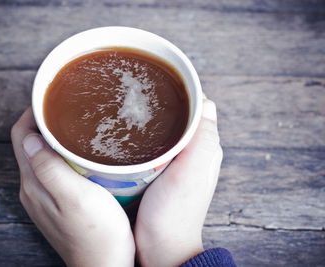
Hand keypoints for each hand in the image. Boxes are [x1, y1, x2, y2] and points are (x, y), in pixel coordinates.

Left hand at [11, 108, 134, 266]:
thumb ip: (49, 168)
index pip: (21, 136)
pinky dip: (61, 154)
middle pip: (29, 144)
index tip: (53, 98)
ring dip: (53, 137)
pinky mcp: (57, 202)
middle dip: (43, 122)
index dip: (32, 113)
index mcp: (33, 183)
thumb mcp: (75, 197)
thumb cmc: (97, 233)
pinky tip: (79, 152)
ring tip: (75, 125)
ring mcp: (44, 196)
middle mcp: (33, 188)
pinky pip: (52, 169)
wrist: (105, 265)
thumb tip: (30, 137)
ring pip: (40, 156)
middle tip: (68, 108)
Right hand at [134, 99, 222, 266]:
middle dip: (164, 102)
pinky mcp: (157, 172)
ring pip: (165, 129)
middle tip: (140, 93)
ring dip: (152, 119)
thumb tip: (203, 99)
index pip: (198, 106)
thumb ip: (202, 137)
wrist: (159, 245)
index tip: (160, 80)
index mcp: (206, 148)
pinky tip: (127, 135)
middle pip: (180, 115)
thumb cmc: (173, 212)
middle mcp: (193, 153)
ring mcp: (175, 163)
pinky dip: (143, 136)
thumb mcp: (191, 171)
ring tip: (130, 109)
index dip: (182, 91)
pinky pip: (152, 145)